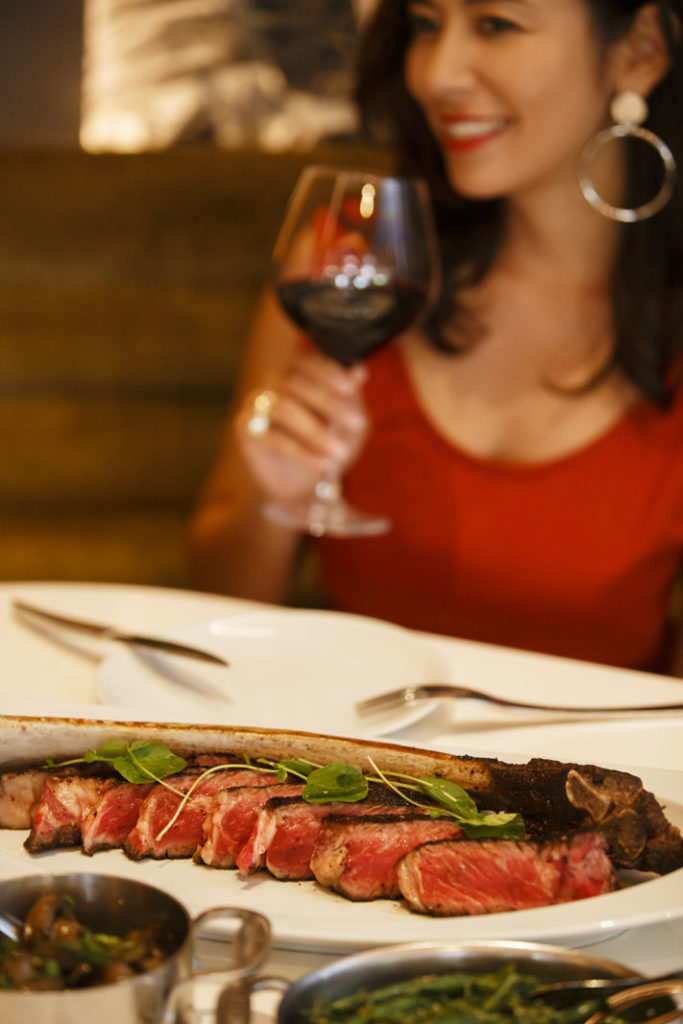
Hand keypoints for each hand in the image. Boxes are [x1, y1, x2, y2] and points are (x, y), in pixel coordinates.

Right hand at [236, 348, 368, 506]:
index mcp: (295, 372)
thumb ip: (350, 397)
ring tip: (341, 452)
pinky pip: (273, 437)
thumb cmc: (326, 444)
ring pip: (283, 407)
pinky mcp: (245, 428)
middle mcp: (272, 383)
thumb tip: (359, 371)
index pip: (306, 362)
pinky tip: (322, 463)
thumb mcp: (346, 421)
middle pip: (295, 382)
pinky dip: (301, 451)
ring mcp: (255, 403)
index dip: (328, 372)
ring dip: (316, 430)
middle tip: (358, 425)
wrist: (302, 483)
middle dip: (329, 403)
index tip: (350, 389)